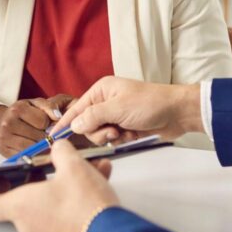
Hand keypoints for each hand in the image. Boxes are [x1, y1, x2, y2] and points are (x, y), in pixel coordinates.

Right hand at [0, 95, 71, 157]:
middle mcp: (8, 123)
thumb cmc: (24, 113)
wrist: (2, 122)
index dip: (49, 124)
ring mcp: (4, 138)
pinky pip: (24, 156)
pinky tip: (33, 149)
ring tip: (40, 142)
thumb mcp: (37, 104)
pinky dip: (31, 154)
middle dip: (45, 137)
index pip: (42, 121)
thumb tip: (58, 117)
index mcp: (17, 109)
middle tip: (45, 135)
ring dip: (40, 147)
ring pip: (31, 148)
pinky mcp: (3, 150)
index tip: (47, 124)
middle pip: (38, 136)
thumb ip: (49, 106)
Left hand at [0, 140, 118, 231]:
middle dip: (40, 183)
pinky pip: (66, 219)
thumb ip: (61, 151)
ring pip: (50, 209)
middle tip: (50, 170)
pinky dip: (77, 204)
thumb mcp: (73, 165)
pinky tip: (99, 186)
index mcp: (22, 207)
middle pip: (25, 202)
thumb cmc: (84, 206)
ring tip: (88, 174)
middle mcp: (30, 227)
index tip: (3, 180)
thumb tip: (59, 148)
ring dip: (64, 190)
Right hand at [52, 77, 202, 144]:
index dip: (65, 123)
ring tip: (126, 132)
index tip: (54, 136)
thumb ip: (93, 117)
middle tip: (113, 131)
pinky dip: (122, 140)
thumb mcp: (119, 108)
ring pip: (99, 135)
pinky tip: (133, 135)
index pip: (76, 109)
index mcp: (101, 91)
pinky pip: (113, 140)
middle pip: (87, 126)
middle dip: (99, 132)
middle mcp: (105, 102)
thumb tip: (74, 125)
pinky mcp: (125, 127)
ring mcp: (115, 116)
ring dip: (112, 137)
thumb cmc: (150, 103)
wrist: (178, 113)